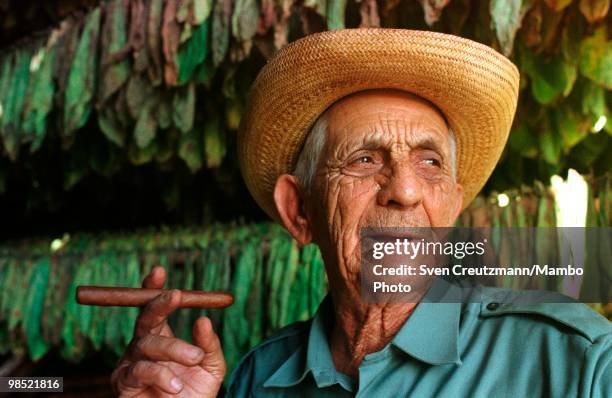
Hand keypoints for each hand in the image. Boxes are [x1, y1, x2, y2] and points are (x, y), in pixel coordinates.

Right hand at [111, 266, 225, 396]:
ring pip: (147, 343)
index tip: (159, 271)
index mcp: (161, 336)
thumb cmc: (194, 394)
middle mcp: (142, 345)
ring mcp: (130, 363)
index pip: (154, 307)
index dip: (153, 288)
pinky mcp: (123, 383)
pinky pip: (140, 370)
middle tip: (177, 295)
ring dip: (173, 348)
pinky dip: (161, 374)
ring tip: (194, 358)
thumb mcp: (211, 367)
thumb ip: (209, 344)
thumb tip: (203, 318)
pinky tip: (176, 384)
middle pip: (145, 317)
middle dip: (159, 303)